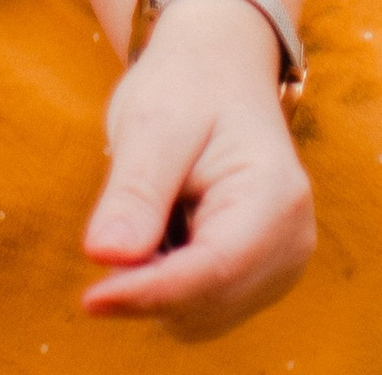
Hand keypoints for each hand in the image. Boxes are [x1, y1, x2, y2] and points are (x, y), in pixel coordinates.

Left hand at [79, 0, 314, 332]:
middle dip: (150, 280)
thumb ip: (134, 191)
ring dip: (158, 281)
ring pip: (199, 314)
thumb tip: (103, 256)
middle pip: (206, 302)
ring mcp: (280, 264)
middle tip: (120, 214)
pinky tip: (165, 227)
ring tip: (153, 207)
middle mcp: (291, 241)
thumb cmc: (187, 83)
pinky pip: (200, 307)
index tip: (90, 300)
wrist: (219, 66)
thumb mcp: (152, 120)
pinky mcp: (258, 276)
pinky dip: (168, 281)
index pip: (212, 270)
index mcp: (275, 195)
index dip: (148, 293)